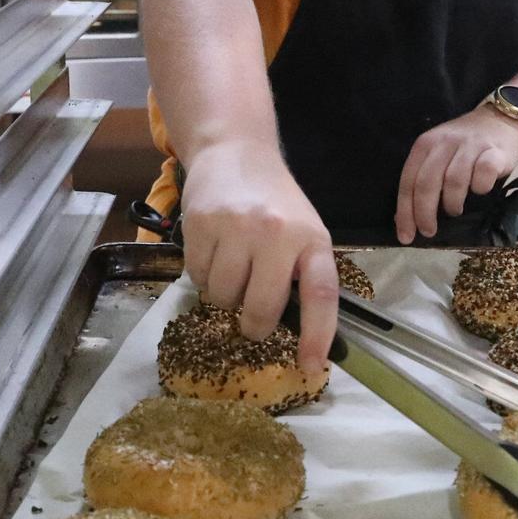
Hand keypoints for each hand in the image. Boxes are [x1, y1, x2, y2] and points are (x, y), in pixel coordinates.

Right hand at [179, 139, 337, 369]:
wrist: (235, 151)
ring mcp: (236, 229)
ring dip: (226, 297)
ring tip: (234, 270)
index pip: (321, 294)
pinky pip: (196, 278)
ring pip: (224, 298)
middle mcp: (276, 234)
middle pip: (261, 309)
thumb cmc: (276, 202)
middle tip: (254, 320)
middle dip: (255, 325)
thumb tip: (300, 334)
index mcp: (312, 239)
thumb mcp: (305, 230)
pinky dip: (204, 277)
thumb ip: (304, 273)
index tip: (311, 366)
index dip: (318, 335)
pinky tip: (214, 254)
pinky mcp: (200, 225)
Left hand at [395, 108, 517, 243]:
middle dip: (425, 213)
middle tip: (428, 231)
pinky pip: (483, 176)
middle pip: (427, 183)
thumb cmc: (464, 147)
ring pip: (453, 181)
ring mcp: (470, 145)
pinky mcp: (494, 152)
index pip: (408, 181)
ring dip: (452, 203)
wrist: (501, 122)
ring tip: (454, 210)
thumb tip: (405, 219)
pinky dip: (479, 189)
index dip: (405, 212)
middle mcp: (445, 142)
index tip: (406, 236)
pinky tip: (479, 191)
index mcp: (425, 144)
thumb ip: (422, 180)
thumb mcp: (438, 156)